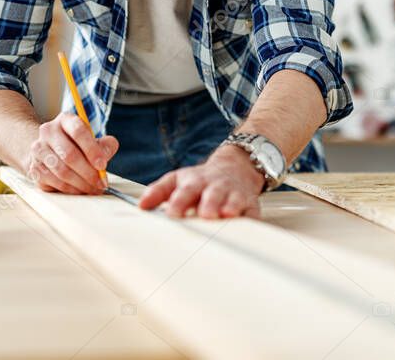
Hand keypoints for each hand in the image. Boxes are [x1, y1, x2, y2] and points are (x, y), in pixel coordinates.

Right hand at [27, 113, 118, 194]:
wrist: (49, 150)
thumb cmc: (76, 145)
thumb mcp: (93, 139)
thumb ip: (105, 145)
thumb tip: (105, 155)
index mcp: (65, 119)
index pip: (78, 130)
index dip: (92, 149)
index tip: (102, 165)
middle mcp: (48, 131)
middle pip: (69, 154)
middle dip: (88, 172)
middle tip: (100, 183)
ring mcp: (38, 149)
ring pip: (61, 171)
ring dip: (81, 183)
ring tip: (93, 189)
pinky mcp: (34, 167)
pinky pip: (54, 182)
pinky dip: (70, 189)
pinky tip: (80, 190)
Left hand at [139, 143, 264, 217]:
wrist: (234, 168)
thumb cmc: (201, 180)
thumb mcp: (177, 179)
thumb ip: (158, 191)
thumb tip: (141, 205)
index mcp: (195, 182)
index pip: (185, 191)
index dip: (179, 202)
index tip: (172, 214)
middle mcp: (215, 187)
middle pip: (211, 195)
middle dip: (209, 204)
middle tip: (204, 215)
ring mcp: (233, 194)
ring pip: (233, 201)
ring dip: (230, 208)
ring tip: (226, 215)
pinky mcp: (250, 203)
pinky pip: (252, 212)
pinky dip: (251, 219)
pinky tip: (248, 226)